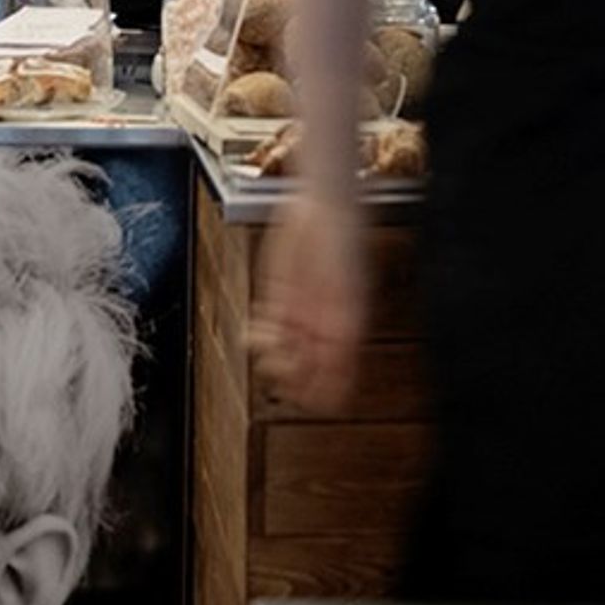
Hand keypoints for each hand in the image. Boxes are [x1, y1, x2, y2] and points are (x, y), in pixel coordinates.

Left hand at [248, 196, 368, 415]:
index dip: (322, 395)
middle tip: (280, 362)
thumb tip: (340, 360)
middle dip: (290, 379)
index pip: (338, 386)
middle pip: (305, 381)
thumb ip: (344, 325)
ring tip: (265, 340)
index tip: (306, 389)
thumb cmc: (344, 241)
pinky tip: (256, 326)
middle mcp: (324, 330)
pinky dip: (256, 337)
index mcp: (348, 333)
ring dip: (269, 359)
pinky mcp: (279, 300)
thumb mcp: (348, 288)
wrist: (322, 208)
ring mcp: (301, 317)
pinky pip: (264, 333)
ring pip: (282, 361)